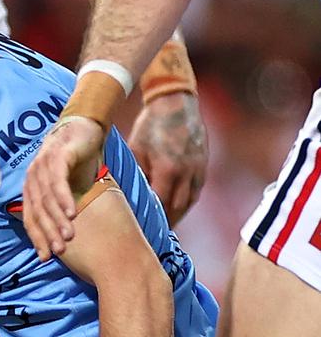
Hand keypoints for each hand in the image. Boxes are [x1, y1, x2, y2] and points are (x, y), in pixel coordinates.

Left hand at [23, 116, 104, 260]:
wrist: (83, 128)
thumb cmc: (75, 163)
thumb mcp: (66, 188)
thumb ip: (61, 208)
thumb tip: (63, 237)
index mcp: (31, 189)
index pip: (30, 218)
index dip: (37, 239)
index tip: (46, 257)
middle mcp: (33, 178)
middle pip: (38, 211)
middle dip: (48, 233)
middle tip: (60, 252)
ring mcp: (42, 165)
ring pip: (47, 199)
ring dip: (58, 219)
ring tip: (69, 237)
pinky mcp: (57, 155)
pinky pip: (58, 181)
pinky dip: (64, 198)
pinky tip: (73, 212)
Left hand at [128, 92, 207, 225]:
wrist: (176, 102)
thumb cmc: (150, 125)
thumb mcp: (136, 150)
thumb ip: (137, 175)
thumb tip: (133, 196)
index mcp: (168, 170)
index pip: (160, 205)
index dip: (152, 219)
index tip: (143, 229)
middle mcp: (187, 172)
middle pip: (178, 208)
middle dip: (166, 222)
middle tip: (154, 234)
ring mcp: (198, 168)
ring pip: (190, 201)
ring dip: (178, 214)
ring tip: (166, 223)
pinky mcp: (204, 163)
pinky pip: (196, 189)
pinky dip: (187, 201)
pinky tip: (177, 205)